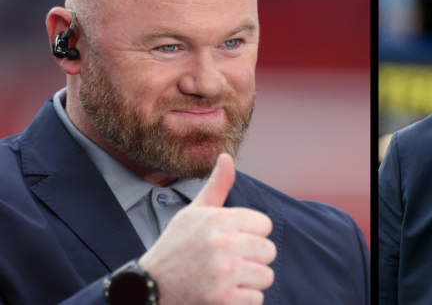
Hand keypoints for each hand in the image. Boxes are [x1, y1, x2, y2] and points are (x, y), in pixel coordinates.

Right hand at [138, 153, 276, 304]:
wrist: (148, 287)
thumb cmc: (176, 248)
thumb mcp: (193, 213)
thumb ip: (217, 186)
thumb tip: (227, 156)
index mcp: (219, 219)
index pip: (265, 225)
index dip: (252, 235)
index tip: (234, 242)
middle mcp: (223, 243)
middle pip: (269, 251)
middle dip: (253, 259)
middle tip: (230, 263)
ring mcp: (224, 272)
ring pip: (265, 276)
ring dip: (249, 281)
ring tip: (226, 279)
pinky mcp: (224, 299)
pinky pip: (256, 299)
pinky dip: (243, 300)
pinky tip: (223, 294)